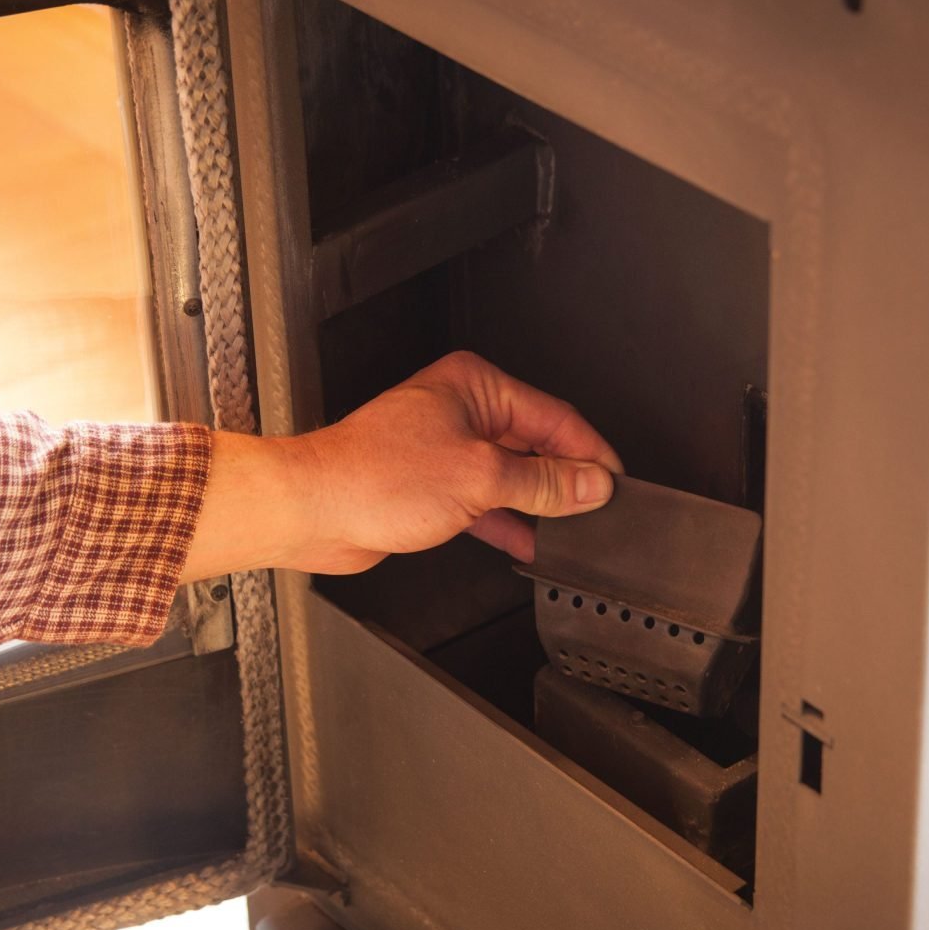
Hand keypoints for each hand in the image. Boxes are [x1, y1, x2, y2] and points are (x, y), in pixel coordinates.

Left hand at [180, 352, 622, 580]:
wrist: (314, 511)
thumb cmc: (372, 476)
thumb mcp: (479, 478)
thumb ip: (543, 482)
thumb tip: (590, 483)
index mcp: (476, 387)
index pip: (555, 415)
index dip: (590, 452)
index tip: (615, 482)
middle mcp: (462, 411)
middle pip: (535, 445)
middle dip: (566, 479)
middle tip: (597, 510)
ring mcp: (447, 449)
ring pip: (512, 476)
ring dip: (539, 504)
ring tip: (572, 531)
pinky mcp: (434, 485)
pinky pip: (487, 502)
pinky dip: (508, 521)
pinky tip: (529, 542)